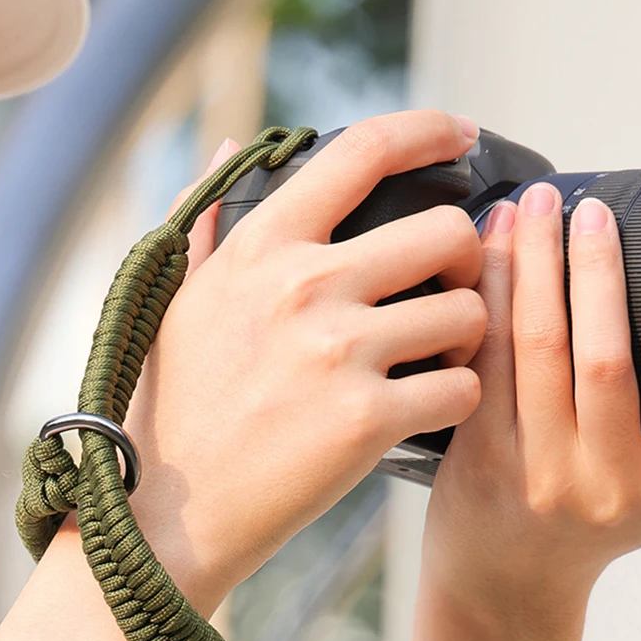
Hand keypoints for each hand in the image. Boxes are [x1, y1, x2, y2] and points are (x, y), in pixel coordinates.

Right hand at [121, 110, 487, 614]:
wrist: (169, 511)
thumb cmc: (177, 404)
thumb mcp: (177, 297)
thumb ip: (210, 216)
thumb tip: (233, 145)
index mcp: (262, 246)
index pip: (363, 151)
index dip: (428, 130)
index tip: (462, 135)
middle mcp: (305, 285)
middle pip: (450, 233)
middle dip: (469, 260)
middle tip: (452, 288)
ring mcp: (338, 352)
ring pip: (470, 313)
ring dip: (469, 337)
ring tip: (438, 358)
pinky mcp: (366, 421)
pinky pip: (463, 389)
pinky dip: (458, 399)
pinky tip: (428, 408)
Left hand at [421, 184, 640, 636]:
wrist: (505, 578)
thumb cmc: (581, 524)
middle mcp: (598, 489)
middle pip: (600, 365)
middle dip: (594, 274)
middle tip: (589, 212)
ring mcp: (531, 472)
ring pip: (533, 352)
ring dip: (530, 270)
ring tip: (531, 211)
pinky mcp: (475, 455)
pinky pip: (484, 364)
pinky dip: (487, 304)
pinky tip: (490, 260)